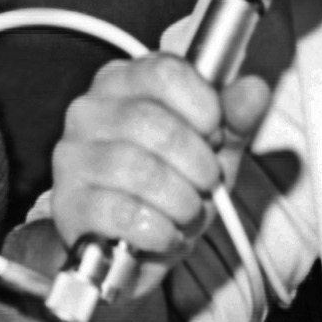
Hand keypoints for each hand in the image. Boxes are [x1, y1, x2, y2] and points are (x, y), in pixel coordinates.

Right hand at [45, 53, 271, 300]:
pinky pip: (121, 212)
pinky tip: (165, 234)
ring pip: (138, 169)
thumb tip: (253, 91)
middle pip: (154, 123)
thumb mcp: (210, 149)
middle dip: (198, 163)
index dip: (204, 107)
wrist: (128, 250)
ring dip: (181, 201)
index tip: (215, 133)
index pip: (165, 71)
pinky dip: (158, 230)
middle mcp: (88, 111)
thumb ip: (233, 119)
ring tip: (187, 212)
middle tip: (206, 183)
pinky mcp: (67, 203)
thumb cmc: (168, 189)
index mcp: (122, 81)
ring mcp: (72, 157)